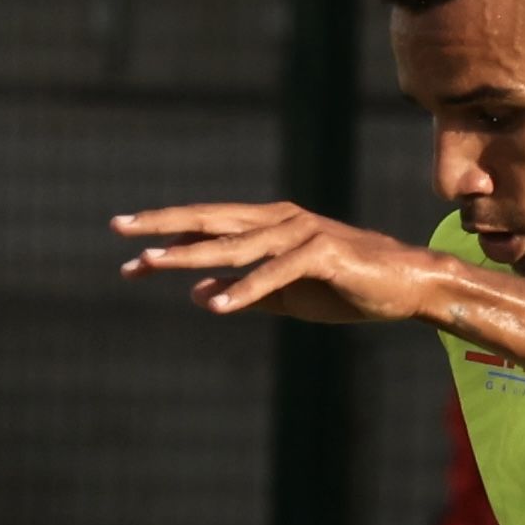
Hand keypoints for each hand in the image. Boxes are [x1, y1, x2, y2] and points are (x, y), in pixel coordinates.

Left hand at [114, 200, 449, 323]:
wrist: (405, 286)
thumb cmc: (345, 286)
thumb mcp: (283, 294)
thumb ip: (241, 291)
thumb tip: (195, 292)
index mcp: (268, 225)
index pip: (208, 227)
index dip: (166, 236)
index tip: (127, 250)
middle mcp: (280, 220)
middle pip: (210, 221)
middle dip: (162, 226)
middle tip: (119, 229)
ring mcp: (302, 232)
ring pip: (236, 245)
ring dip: (191, 255)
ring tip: (151, 263)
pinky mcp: (324, 253)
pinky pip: (277, 273)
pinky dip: (246, 289)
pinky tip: (217, 305)